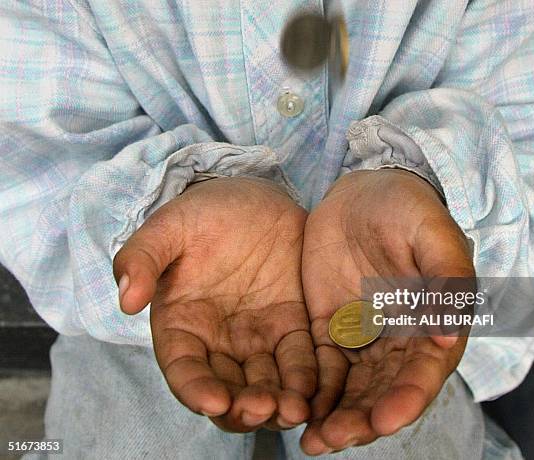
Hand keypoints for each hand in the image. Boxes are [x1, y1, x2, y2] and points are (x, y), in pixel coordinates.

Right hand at [113, 177, 316, 431]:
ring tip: (295, 410)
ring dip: (280, 403)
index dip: (196, 390)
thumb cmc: (205, 212)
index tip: (214, 402)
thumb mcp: (169, 228)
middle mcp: (219, 341)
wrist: (254, 196)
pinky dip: (308, 378)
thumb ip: (142, 258)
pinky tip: (317, 390)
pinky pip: (301, 359)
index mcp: (182, 325)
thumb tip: (126, 300)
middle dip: (244, 408)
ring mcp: (258, 336)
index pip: (184, 369)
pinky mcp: (293, 325)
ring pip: (266, 383)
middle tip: (263, 409)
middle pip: (228, 389)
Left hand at [300, 169, 473, 453]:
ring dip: (335, 415)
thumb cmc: (407, 208)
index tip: (384, 420)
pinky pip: (320, 365)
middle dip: (362, 418)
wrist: (363, 192)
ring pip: (351, 387)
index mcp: (433, 323)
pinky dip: (312, 390)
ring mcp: (363, 336)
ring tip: (313, 442)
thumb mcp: (431, 232)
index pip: (423, 371)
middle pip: (383, 390)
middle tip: (334, 439)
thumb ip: (445, 279)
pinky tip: (297, 409)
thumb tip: (449, 335)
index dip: (406, 398)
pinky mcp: (329, 327)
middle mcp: (399, 340)